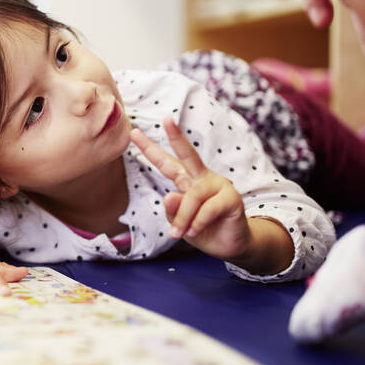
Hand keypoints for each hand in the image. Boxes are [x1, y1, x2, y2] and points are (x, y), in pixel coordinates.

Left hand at [130, 118, 251, 259]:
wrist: (229, 245)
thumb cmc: (202, 230)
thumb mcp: (179, 223)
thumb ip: (172, 210)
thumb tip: (169, 195)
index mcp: (187, 181)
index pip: (166, 163)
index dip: (150, 149)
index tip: (133, 133)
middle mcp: (202, 178)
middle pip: (188, 154)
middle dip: (176, 136)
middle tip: (166, 119)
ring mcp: (218, 185)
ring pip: (192, 196)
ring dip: (183, 217)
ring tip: (177, 234)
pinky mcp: (231, 197)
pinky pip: (208, 209)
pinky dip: (197, 223)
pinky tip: (195, 231)